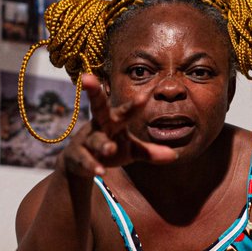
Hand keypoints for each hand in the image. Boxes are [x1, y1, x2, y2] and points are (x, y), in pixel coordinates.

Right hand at [57, 74, 176, 176]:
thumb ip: (150, 153)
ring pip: (95, 139)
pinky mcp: (77, 155)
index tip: (144, 96)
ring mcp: (86, 139)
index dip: (134, 105)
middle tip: (88, 78)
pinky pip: (84, 159)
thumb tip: (174, 155)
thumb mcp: (131, 150)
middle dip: (93, 92)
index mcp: (114, 120)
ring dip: (103, 144)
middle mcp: (99, 125)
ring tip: (110, 148)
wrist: (79, 162)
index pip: (125, 110)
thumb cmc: (110, 147)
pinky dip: (92, 165)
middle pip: (97, 106)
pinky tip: (100, 172)